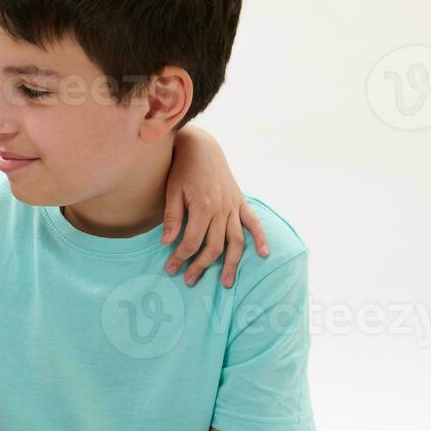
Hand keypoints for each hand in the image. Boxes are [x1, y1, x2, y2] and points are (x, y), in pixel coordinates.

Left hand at [162, 127, 269, 287]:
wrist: (202, 147)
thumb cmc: (183, 169)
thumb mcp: (172, 191)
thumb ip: (172, 218)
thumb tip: (166, 242)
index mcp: (203, 207)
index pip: (192, 242)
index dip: (181, 257)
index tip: (171, 268)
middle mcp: (222, 210)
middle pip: (214, 247)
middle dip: (201, 266)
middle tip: (189, 280)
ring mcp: (233, 206)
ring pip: (235, 241)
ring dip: (232, 263)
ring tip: (227, 283)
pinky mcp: (240, 202)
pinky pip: (253, 222)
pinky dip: (260, 237)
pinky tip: (263, 253)